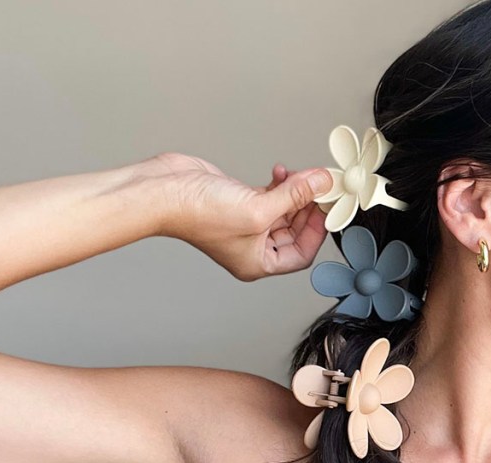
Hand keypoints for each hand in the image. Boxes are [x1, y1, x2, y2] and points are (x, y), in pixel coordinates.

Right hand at [143, 153, 333, 280]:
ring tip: (302, 175)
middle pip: (296, 229)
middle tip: (321, 186)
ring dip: (296, 191)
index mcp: (258, 262)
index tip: (328, 207)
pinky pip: (271, 195)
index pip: (302, 253)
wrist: (162, 191)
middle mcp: (253, 246)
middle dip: (309, 206)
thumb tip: (322, 182)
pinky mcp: (240, 200)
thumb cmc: (198, 213)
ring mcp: (247, 222)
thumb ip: (294, 196)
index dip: (318, 231)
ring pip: (285, 209)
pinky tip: (282, 171)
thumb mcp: (258, 208)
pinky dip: (281, 183)